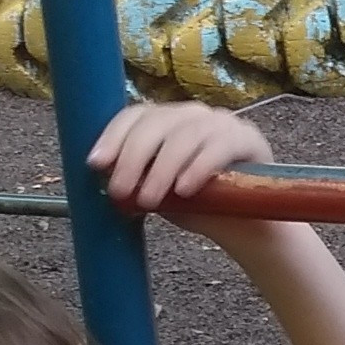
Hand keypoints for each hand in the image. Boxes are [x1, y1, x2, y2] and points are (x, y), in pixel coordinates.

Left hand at [92, 99, 273, 228]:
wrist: (249, 228)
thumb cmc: (202, 206)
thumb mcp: (159, 193)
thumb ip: (135, 181)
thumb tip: (104, 178)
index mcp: (167, 123)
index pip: (136, 115)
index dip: (113, 135)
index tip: (96, 163)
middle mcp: (193, 116)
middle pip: (156, 122)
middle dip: (133, 157)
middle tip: (121, 192)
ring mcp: (223, 124)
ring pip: (185, 135)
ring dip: (161, 169)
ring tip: (150, 200)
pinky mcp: (249, 140)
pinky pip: (219, 147)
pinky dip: (197, 167)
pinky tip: (184, 190)